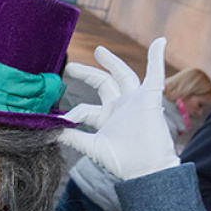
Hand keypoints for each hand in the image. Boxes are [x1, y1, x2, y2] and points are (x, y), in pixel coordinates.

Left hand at [58, 38, 178, 179]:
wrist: (146, 169)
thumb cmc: (122, 162)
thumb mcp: (92, 147)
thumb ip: (73, 137)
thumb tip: (50, 131)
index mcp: (105, 119)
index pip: (85, 108)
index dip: (73, 112)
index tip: (62, 119)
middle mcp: (120, 107)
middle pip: (103, 84)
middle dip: (88, 74)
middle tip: (72, 66)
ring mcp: (134, 101)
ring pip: (123, 75)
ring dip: (112, 62)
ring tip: (98, 50)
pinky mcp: (150, 97)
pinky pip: (155, 73)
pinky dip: (157, 57)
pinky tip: (159, 41)